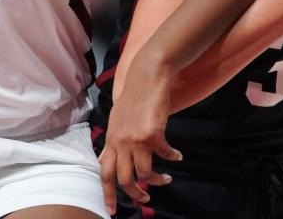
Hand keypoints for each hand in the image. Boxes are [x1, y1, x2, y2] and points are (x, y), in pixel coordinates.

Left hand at [99, 63, 179, 212]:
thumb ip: (113, 140)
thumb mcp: (116, 119)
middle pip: (124, 179)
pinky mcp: (153, 135)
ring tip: (167, 178)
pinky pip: (165, 155)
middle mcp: (120, 142)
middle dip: (136, 194)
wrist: (146, 77)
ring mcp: (136, 139)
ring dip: (158, 180)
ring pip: (145, 174)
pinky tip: (177, 155)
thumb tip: (106, 159)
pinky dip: (173, 157)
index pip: (104, 172)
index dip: (107, 193)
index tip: (110, 210)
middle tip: (146, 199)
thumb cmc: (133, 96)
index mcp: (111, 140)